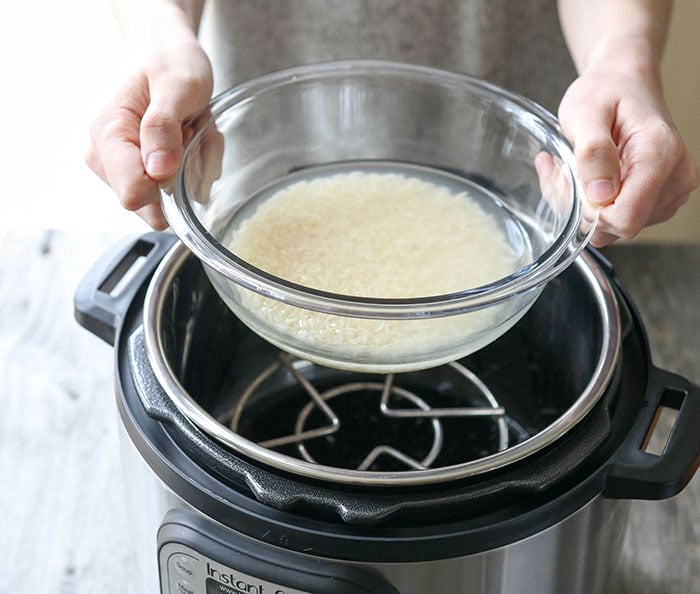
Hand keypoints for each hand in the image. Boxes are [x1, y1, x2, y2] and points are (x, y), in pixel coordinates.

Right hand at [86, 38, 212, 228]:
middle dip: (186, 175)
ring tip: (191, 131)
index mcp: (106, 136)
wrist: (170, 58)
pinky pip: (179, 199)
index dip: (169, 181)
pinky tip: (192, 142)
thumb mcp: (176, 84)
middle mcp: (106, 162)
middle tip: (190, 131)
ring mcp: (122, 174)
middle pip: (155, 207)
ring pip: (171, 206)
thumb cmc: (171, 64)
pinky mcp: (142, 181)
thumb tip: (158, 172)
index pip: (133, 194)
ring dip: (195, 171)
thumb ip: (163, 125)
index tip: (181, 140)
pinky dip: (196, 172)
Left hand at [558, 66, 698, 246]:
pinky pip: (616, 221)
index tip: (571, 181)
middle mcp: (675, 179)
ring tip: (575, 169)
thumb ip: (592, 152)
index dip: (589, 212)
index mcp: (661, 155)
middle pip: (618, 226)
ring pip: (613, 228)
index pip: (626, 219)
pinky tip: (585, 177)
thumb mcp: (585, 113)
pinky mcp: (659, 200)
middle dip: (581, 206)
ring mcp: (670, 193)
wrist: (622, 82)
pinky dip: (592, 205)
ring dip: (583, 205)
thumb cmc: (605, 92)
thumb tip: (600, 195)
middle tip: (563, 170)